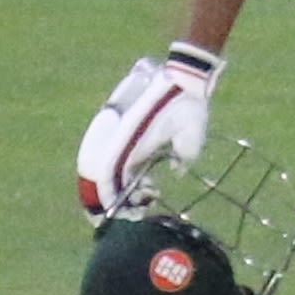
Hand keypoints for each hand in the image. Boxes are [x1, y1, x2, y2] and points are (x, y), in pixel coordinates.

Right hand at [76, 43, 223, 223]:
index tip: (120, 216)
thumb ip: (185, 153)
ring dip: (117, 189)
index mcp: (130, 142)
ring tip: (144, 198)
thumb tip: (177, 171)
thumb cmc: (188, 105)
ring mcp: (120, 135)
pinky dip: (123, 177)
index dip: (109, 200)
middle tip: (127, 215)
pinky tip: (148, 185)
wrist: (182, 78)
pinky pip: (115, 160)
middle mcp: (120, 140)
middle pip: (100, 177)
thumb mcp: (193, 132)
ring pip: (105, 170)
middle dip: (106, 200)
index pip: (109, 178)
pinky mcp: (126, 133)